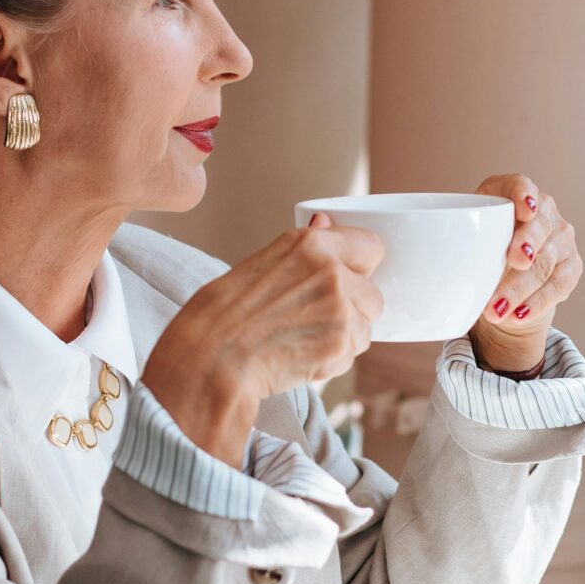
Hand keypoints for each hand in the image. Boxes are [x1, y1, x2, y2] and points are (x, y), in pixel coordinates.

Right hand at [141, 214, 383, 466]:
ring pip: (364, 328)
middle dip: (352, 311)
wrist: (211, 358)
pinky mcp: (341, 344)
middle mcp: (331, 271)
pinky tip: (299, 357)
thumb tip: (327, 222)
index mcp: (311, 244)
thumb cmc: (224, 314)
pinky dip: (332, 361)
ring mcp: (340, 308)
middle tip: (312, 321)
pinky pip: (351, 355)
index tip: (351, 279)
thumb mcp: (261, 263)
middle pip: (373, 295)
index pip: (371, 246)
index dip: (362, 267)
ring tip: (300, 340)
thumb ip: (305, 248)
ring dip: (342, 338)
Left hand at [468, 174, 582, 375]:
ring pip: (546, 261)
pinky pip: (557, 286)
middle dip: (528, 243)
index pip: (520, 184)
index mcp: (513, 194)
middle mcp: (544, 211)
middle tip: (515, 261)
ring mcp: (561, 238)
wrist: (506, 278)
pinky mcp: (571, 267)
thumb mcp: (468, 238)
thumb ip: (457, 241)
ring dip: (520, 288)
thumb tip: (429, 264)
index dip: (523, 194)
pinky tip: (518, 316)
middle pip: (539, 225)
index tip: (523, 209)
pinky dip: (536, 304)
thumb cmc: (482, 248)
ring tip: (497, 309)